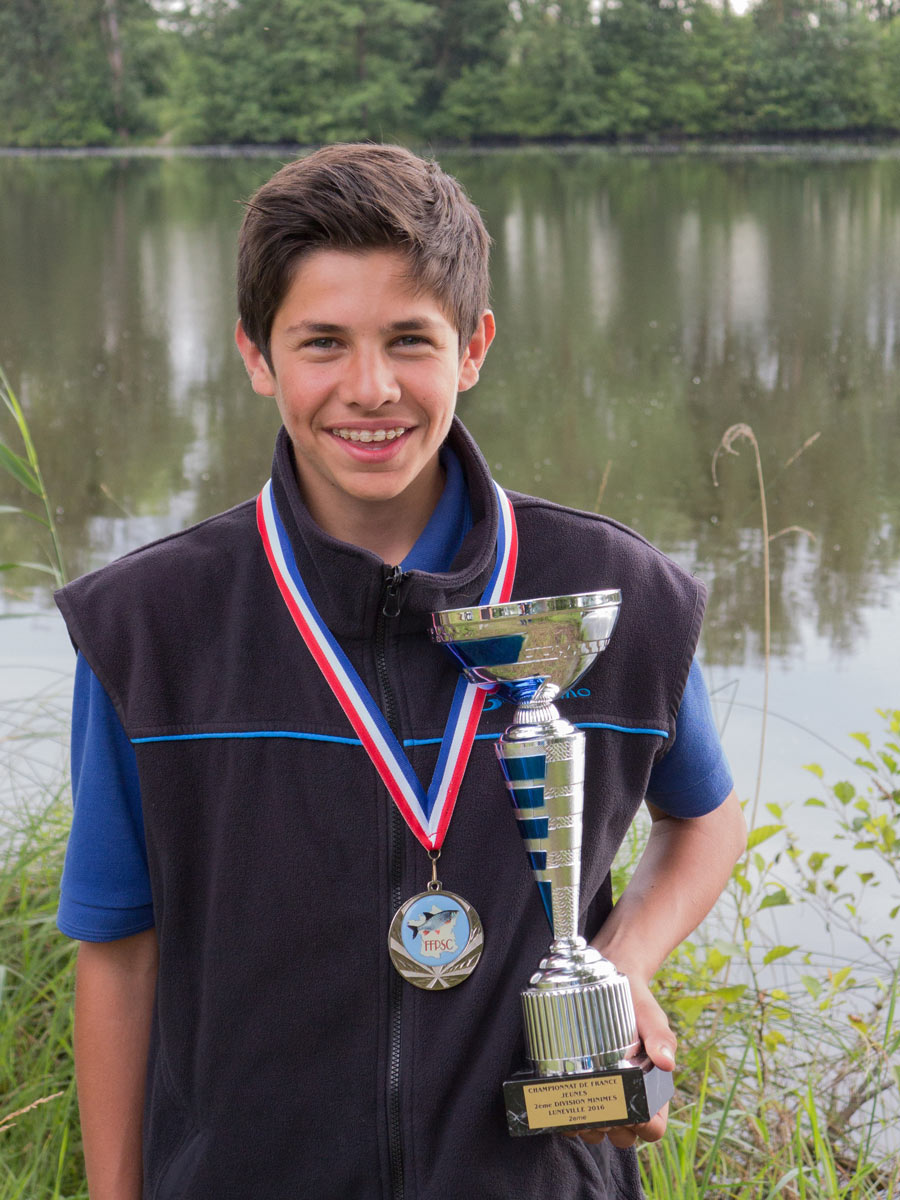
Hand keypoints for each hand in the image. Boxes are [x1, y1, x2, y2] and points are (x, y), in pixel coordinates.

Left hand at [564, 977, 674, 1146]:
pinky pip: (572, 1116)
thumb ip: (660, 1035)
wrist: (611, 981)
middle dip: (609, 1130)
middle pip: (622, 1136)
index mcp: (651, 1090)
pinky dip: (564, 1118)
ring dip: (584, 1128)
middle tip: (595, 1109)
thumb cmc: (635, 1004)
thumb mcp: (650, 1017)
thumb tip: (667, 1062)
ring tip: (573, 1108)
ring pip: (596, 1132)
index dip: (643, 1127)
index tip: (628, 1110)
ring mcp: (601, 1096)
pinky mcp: (578, 1088)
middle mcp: (626, 1098)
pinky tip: (555, 1104)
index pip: (653, 1128)